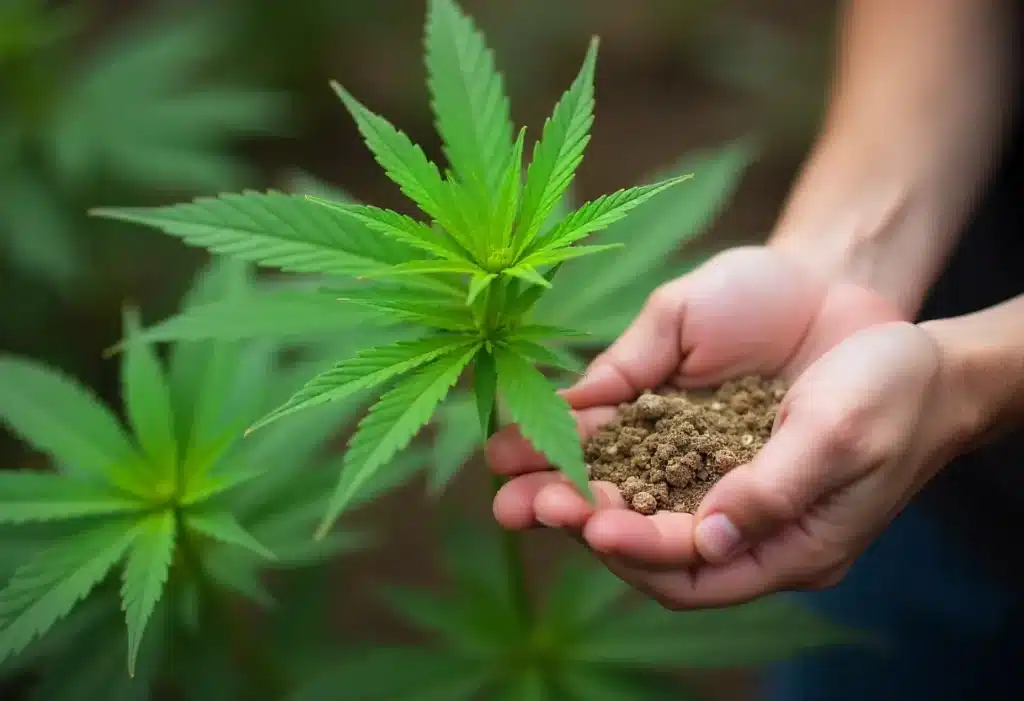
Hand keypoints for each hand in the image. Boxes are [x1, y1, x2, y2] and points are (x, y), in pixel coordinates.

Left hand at [487, 245, 920, 607]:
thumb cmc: (889, 387)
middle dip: (579, 517)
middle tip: (517, 501)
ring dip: (569, 477)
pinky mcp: (696, 424)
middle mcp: (736, 515)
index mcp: (784, 543)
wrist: (888, 324)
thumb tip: (707, 538)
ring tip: (506, 466)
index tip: (586, 521)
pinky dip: (593, 432)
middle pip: (645, 535)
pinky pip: (636, 436)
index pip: (693, 568)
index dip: (636, 548)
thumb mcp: (841, 434)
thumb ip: (776, 489)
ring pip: (628, 486)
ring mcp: (711, 468)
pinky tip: (549, 421)